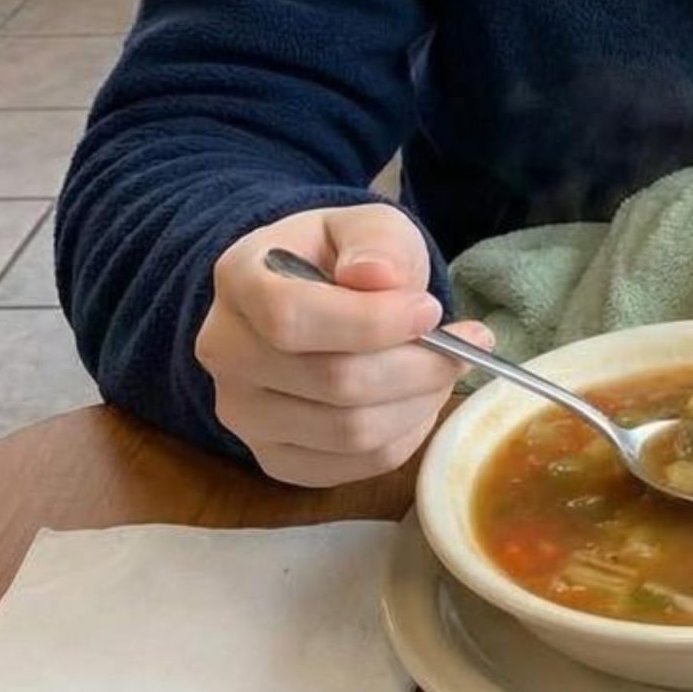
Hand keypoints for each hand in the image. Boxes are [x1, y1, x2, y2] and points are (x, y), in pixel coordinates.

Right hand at [195, 202, 493, 486]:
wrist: (312, 297)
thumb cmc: (342, 257)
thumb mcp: (367, 225)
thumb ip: (376, 241)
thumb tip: (377, 277)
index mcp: (238, 280)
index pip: (292, 318)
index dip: (372, 322)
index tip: (432, 310)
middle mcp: (225, 352)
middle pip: (333, 382)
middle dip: (418, 366)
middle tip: (467, 343)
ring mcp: (243, 414)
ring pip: (350, 432)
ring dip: (419, 402)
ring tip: (446, 367)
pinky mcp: (274, 458)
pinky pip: (356, 466)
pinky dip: (406, 435)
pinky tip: (419, 398)